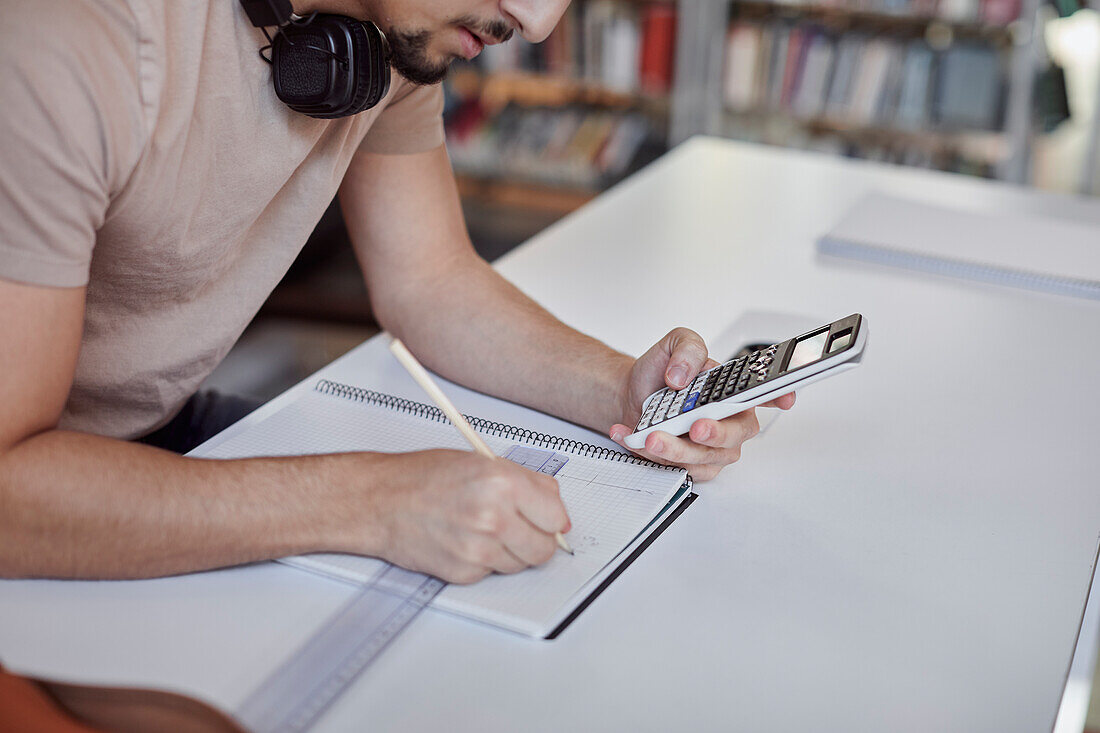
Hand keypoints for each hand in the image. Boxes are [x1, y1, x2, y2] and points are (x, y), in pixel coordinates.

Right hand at [360, 449, 570, 583]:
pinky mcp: (463, 572)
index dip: (552, 519)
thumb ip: (526, 482)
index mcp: (503, 484)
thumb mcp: (481, 461)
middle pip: (543, 549)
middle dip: (536, 539)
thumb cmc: (422, 478)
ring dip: (510, 551)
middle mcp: (493, 517)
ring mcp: (478, 549)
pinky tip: (465, 539)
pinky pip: (492, 572)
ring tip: (483, 528)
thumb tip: (555, 503)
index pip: (556, 517)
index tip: (548, 519)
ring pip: (520, 564)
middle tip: (519, 526)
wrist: (380, 501)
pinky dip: (485, 560)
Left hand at [608, 328, 794, 479]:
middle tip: (696, 427)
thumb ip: (686, 350)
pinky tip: (636, 439)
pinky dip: (652, 455)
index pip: (766, 392)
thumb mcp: (674, 344)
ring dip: (676, 449)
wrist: (632, 394)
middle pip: (736, 434)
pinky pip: (679, 468)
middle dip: (716, 433)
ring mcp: (713, 445)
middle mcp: (729, 419)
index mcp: (734, 389)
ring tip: (651, 436)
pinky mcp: (693, 464)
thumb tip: (684, 375)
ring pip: (704, 457)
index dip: (781, 396)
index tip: (785, 400)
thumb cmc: (661, 372)